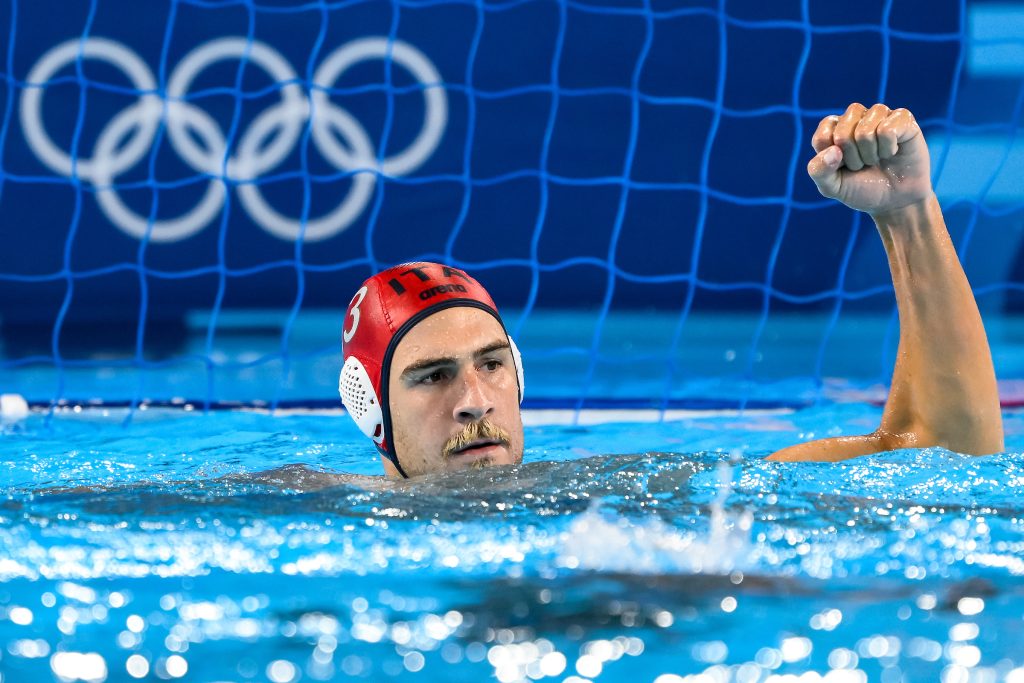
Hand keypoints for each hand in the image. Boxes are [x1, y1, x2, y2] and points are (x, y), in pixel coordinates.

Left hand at [807, 103, 932, 216]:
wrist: (896, 200)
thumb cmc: (862, 189)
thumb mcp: (832, 186)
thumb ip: (819, 171)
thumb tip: (833, 150)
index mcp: (833, 128)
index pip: (822, 137)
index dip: (832, 160)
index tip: (843, 167)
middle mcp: (855, 116)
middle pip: (842, 134)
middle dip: (852, 159)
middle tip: (863, 165)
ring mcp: (879, 114)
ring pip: (865, 131)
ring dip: (870, 155)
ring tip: (877, 159)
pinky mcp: (902, 117)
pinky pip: (887, 130)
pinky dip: (888, 149)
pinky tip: (892, 152)